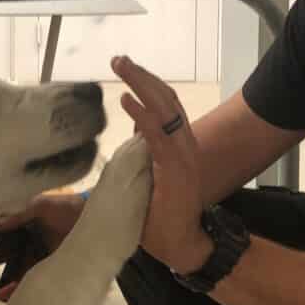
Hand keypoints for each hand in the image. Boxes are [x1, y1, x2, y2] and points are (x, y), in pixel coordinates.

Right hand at [0, 193, 85, 286]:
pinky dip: (10, 285)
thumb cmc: (66, 207)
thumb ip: (20, 213)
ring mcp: (30, 253)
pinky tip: (0, 291)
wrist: (94, 222)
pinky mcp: (41, 266)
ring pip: (6, 266)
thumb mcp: (42, 204)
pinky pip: (22, 278)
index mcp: (18, 220)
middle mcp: (21, 238)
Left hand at [110, 54, 212, 273]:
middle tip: (119, 59)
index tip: (126, 66)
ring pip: (165, 110)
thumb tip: (135, 124)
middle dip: (142, 76)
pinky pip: (158, 136)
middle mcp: (185, 145)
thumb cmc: (161, 215)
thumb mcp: (147, 173)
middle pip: (167, 99)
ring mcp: (183, 156)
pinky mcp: (176, 170)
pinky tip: (126, 100)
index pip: (167, 104)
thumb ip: (144, 148)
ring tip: (121, 68)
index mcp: (179, 144)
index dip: (148, 83)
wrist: (180, 244)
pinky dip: (142, 115)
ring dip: (142, 85)